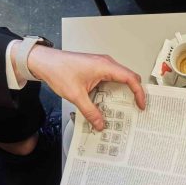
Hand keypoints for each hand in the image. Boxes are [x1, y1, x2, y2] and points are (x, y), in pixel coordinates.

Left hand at [25, 46, 146, 130]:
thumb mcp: (76, 96)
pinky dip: (112, 91)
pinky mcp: (95, 68)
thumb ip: (90, 111)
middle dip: (133, 94)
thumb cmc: (58, 70)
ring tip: (120, 108)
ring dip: (121, 93)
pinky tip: (106, 102)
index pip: (131, 78)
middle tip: (134, 108)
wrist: (44, 61)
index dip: (139, 93)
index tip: (141, 105)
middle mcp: (105, 63)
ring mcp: (100, 65)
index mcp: (105, 66)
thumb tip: (100, 123)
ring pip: (119, 79)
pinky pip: (110, 79)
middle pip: (128, 78)